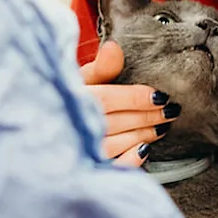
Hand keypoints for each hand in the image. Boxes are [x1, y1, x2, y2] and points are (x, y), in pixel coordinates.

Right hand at [80, 41, 176, 167]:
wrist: (48, 123)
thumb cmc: (69, 97)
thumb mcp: (81, 78)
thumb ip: (101, 67)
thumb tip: (114, 47)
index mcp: (70, 98)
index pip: (105, 99)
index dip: (134, 98)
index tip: (159, 96)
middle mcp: (69, 125)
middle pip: (114, 123)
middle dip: (146, 117)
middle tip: (169, 111)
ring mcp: (74, 150)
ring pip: (113, 145)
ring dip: (141, 136)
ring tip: (160, 128)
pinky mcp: (81, 170)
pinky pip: (107, 169)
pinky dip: (128, 162)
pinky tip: (144, 151)